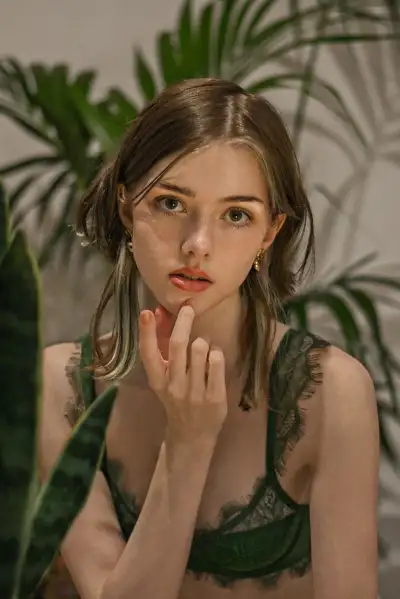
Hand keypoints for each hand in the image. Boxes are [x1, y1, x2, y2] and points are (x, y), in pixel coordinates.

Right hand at [139, 305, 227, 442]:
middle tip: (188, 309)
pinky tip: (213, 359)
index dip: (146, 332)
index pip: (148, 354)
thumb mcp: (164, 378)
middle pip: (177, 346)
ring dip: (203, 341)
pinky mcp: (215, 397)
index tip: (146, 312)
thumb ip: (162, 348)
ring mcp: (195, 393)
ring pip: (200, 349)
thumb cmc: (177, 399)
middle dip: (183, 322)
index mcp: (158, 381)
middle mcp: (174, 387)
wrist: (191, 436)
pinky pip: (217, 361)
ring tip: (202, 349)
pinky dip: (216, 354)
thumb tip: (158, 312)